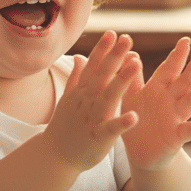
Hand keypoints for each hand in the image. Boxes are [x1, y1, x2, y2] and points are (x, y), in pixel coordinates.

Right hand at [43, 31, 139, 170]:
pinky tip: (134, 116)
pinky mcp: (98, 138)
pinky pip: (111, 129)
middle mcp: (86, 102)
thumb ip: (77, 77)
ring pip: (108, 97)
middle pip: (102, 75)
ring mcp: (92, 119)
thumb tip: (80, 56)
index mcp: (82, 92)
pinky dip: (121, 123)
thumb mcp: (69, 99)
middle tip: (127, 38)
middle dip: (115, 56)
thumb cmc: (65, 126)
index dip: (103, 50)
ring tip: (136, 64)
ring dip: (121, 80)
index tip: (113, 33)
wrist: (54, 157)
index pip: (93, 67)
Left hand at [121, 37, 190, 169]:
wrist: (139, 152)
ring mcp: (176, 118)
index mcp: (158, 89)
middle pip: (184, 82)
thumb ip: (132, 77)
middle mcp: (170, 101)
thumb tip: (131, 52)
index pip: (170, 69)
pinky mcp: (176, 137)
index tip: (186, 41)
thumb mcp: (132, 97)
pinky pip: (189, 130)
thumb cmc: (137, 119)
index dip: (178, 56)